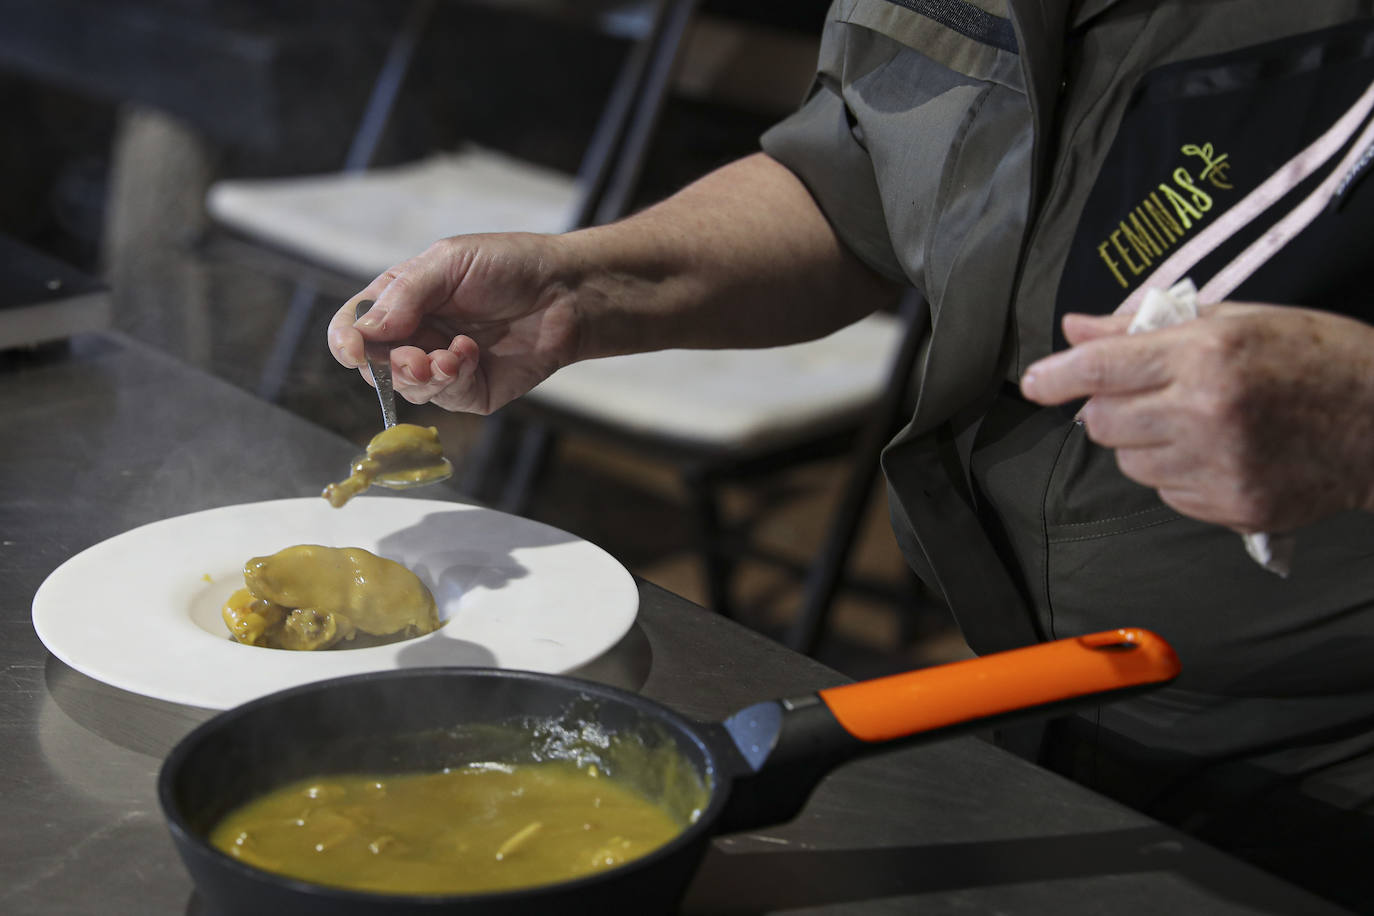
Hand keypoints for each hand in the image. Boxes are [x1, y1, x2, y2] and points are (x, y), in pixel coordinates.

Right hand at [327, 232, 578, 414]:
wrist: (566, 291)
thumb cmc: (508, 265)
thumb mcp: (449, 262)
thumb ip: (404, 295)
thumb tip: (364, 332)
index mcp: (400, 300)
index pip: (354, 326)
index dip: (346, 341)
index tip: (354, 350)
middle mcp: (416, 335)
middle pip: (375, 366)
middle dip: (388, 366)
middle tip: (415, 358)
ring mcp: (441, 366)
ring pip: (408, 388)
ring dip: (421, 376)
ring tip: (449, 358)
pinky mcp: (471, 391)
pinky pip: (445, 397)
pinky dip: (452, 378)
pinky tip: (470, 354)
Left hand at [1019, 303, 1373, 532]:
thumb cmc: (1315, 356)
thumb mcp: (1237, 319)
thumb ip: (1146, 327)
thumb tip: (1075, 329)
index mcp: (1206, 354)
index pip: (1101, 368)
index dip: (1055, 376)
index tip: (1032, 382)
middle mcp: (1206, 412)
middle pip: (1103, 422)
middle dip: (1110, 409)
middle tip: (1147, 395)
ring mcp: (1220, 466)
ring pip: (1130, 464)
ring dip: (1143, 445)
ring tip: (1195, 422)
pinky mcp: (1233, 507)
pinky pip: (1167, 494)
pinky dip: (1177, 475)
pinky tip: (1220, 452)